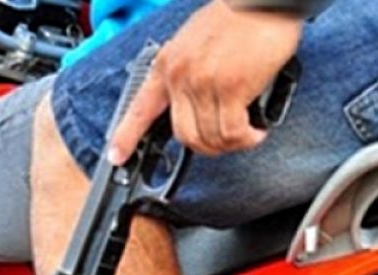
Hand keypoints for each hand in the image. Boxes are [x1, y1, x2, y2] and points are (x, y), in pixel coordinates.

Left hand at [109, 0, 302, 161]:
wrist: (259, 3)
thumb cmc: (235, 22)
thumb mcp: (193, 45)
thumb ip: (187, 75)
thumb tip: (197, 108)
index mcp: (167, 64)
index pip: (139, 108)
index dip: (126, 137)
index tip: (117, 157)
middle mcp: (180, 76)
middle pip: (185, 137)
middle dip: (209, 148)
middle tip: (228, 142)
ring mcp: (203, 83)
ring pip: (211, 139)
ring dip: (233, 143)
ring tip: (248, 133)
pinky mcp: (230, 88)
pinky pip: (233, 132)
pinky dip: (248, 138)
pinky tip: (257, 131)